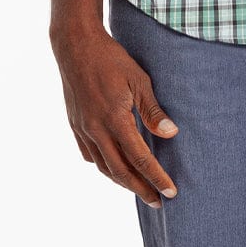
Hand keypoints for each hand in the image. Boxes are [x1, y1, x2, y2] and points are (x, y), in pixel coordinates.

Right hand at [51, 21, 178, 207]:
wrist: (74, 44)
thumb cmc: (111, 59)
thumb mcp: (139, 80)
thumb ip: (153, 110)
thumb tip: (171, 134)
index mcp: (114, 120)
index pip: (140, 159)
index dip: (156, 178)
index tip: (171, 192)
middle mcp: (96, 129)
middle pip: (120, 172)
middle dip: (140, 189)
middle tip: (157, 201)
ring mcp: (83, 129)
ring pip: (103, 167)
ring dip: (122, 182)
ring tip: (139, 189)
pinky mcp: (75, 125)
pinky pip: (90, 156)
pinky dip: (105, 167)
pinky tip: (115, 169)